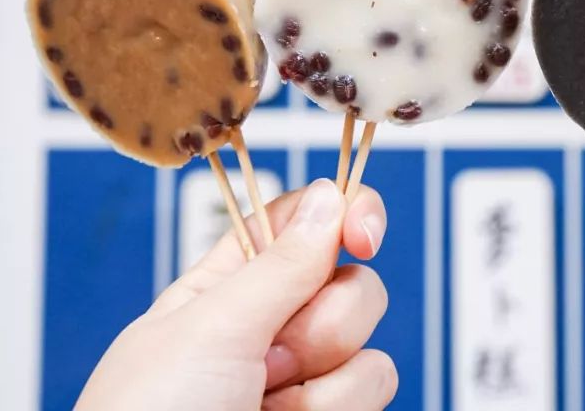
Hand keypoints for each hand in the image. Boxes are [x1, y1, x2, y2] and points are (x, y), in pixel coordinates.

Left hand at [76, 178, 397, 410]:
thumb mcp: (209, 327)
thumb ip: (281, 263)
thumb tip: (330, 195)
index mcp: (229, 286)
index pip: (303, 221)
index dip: (343, 213)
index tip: (363, 235)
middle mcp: (271, 327)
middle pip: (350, 279)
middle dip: (322, 320)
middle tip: (268, 356)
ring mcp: (301, 376)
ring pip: (367, 339)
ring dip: (321, 377)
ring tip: (262, 404)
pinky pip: (374, 383)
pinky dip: (334, 408)